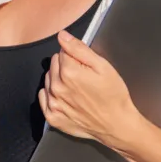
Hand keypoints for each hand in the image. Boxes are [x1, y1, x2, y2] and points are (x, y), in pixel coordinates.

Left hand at [38, 30, 140, 145]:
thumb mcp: (102, 66)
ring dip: (58, 80)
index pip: (62, 52)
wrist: (117, 125)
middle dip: (66, 66)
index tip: (86, 65)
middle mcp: (57, 87)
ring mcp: (53, 104)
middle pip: (54, 65)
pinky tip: (66, 98)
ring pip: (48, 80)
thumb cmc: (113, 95)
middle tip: (83, 77)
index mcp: (68, 72)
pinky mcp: (53, 117)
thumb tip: (62, 36)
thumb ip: (79, 49)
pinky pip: (43, 98)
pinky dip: (51, 95)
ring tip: (77, 88)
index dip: (75, 56)